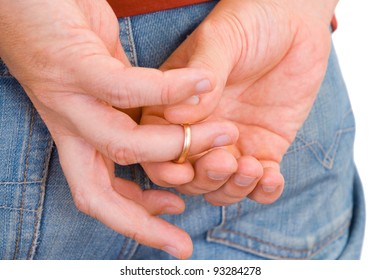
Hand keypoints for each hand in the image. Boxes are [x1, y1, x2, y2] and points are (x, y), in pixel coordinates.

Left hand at [0, 0, 238, 258]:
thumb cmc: (65, 32)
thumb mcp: (101, 78)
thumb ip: (125, 106)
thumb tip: (158, 123)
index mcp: (75, 132)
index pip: (100, 190)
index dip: (135, 215)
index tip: (174, 213)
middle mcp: (67, 126)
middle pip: (99, 193)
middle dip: (144, 224)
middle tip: (186, 241)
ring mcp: (67, 98)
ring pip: (124, 145)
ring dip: (182, 145)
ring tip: (224, 131)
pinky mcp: (74, 64)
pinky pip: (129, 89)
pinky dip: (173, 92)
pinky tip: (204, 83)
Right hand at [142, 0, 336, 204]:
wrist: (293, 19)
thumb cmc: (249, 21)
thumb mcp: (221, 40)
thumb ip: (203, 76)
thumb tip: (180, 117)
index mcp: (176, 106)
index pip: (158, 146)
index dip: (168, 162)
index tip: (189, 161)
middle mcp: (201, 130)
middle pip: (188, 176)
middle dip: (205, 179)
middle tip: (226, 160)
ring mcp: (232, 142)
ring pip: (221, 187)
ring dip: (233, 188)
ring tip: (251, 167)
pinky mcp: (265, 148)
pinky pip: (260, 183)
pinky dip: (265, 191)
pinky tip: (272, 177)